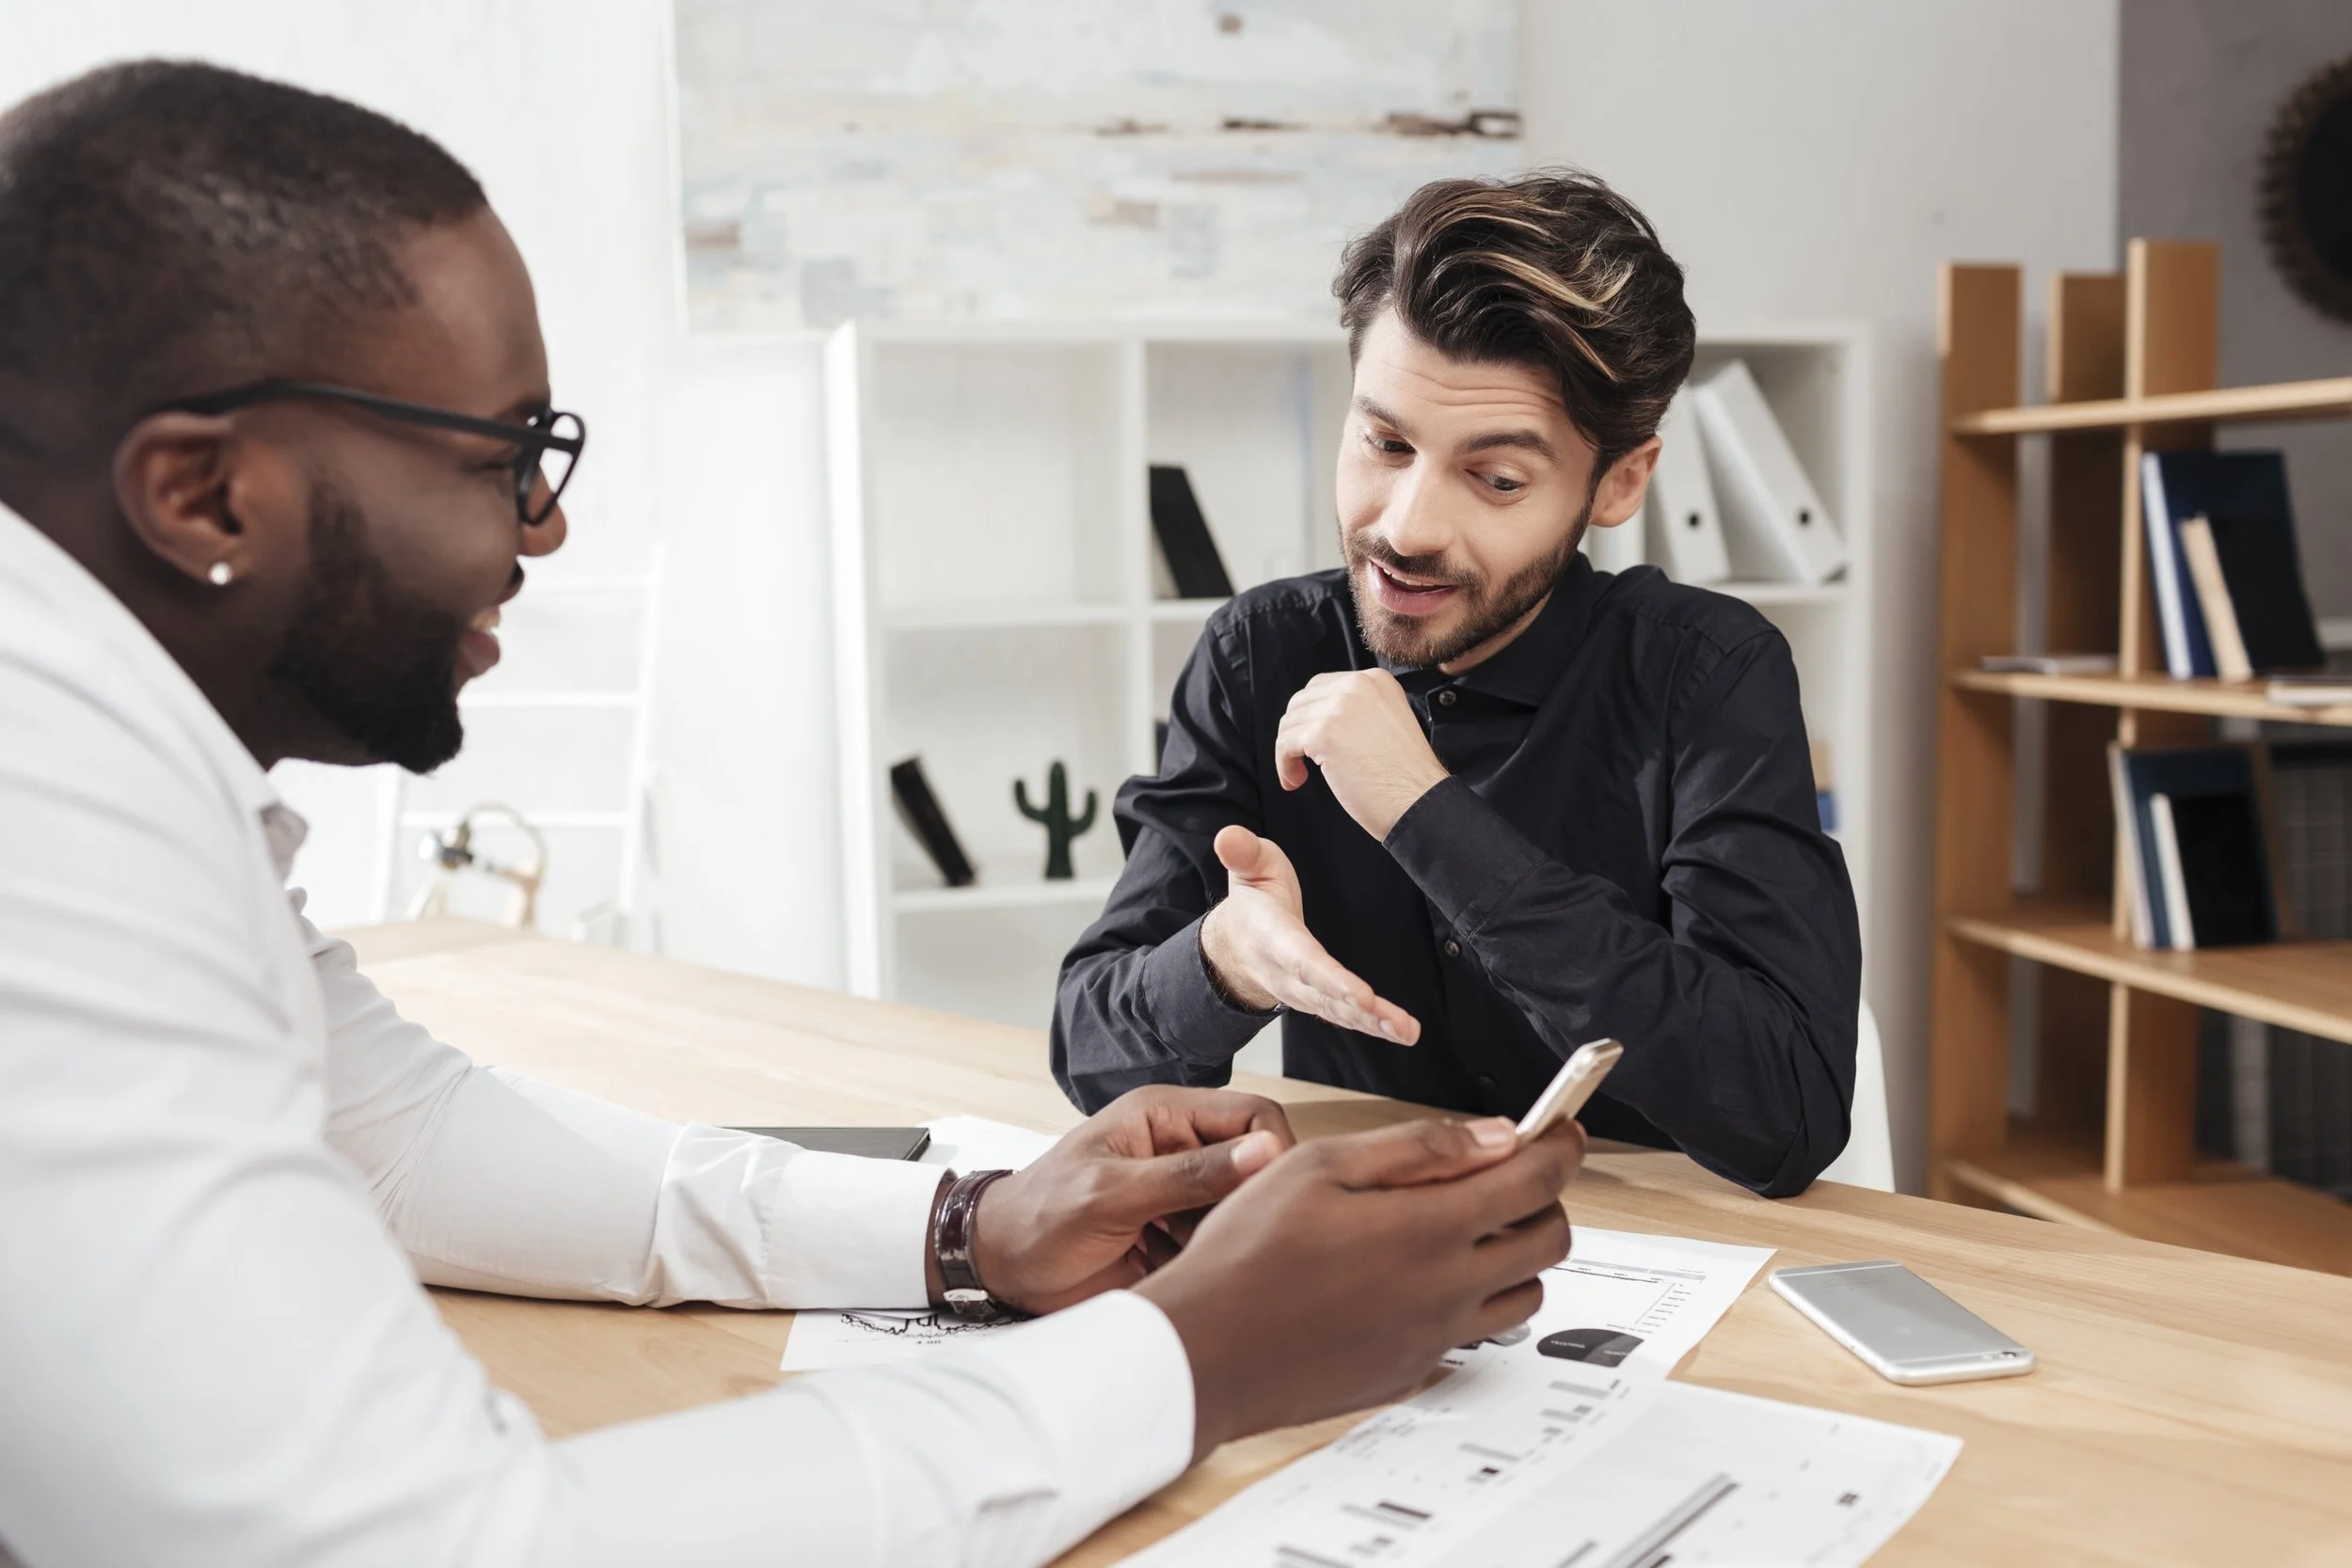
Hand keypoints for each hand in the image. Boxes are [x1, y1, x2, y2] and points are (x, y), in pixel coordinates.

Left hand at [960, 1086, 1295, 1315]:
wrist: (999, 1267)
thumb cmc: (1040, 1217)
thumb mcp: (1114, 1194)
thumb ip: (1190, 1175)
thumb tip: (1265, 1152)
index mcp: (1166, 1116)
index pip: (1254, 1116)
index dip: (1272, 1153)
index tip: (1267, 1199)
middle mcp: (1181, 1149)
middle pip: (1256, 1167)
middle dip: (1247, 1205)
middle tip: (1216, 1238)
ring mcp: (1180, 1195)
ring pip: (1241, 1210)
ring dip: (1225, 1237)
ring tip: (1182, 1256)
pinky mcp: (1176, 1236)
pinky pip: (1218, 1244)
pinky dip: (1208, 1261)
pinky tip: (1175, 1272)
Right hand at [1137, 1115, 1584, 1460]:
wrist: (1207, 1351)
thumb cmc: (1247, 1253)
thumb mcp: (1322, 1166)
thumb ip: (1417, 1148)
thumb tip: (1493, 1136)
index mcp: (1430, 1228)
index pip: (1536, 1181)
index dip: (1561, 1146)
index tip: (1562, 1130)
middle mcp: (1448, 1289)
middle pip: (1550, 1241)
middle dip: (1546, 1199)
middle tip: (1511, 1176)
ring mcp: (1435, 1337)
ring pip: (1524, 1295)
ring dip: (1516, 1255)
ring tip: (1466, 1228)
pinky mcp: (1413, 1371)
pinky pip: (1473, 1334)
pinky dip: (1470, 1299)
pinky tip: (1418, 1278)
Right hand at [1200, 825, 1420, 1044]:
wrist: (1236, 944)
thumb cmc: (1254, 901)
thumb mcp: (1248, 868)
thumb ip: (1242, 853)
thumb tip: (1226, 837)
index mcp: (1271, 936)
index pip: (1302, 960)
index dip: (1330, 978)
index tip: (1360, 994)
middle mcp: (1285, 973)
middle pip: (1323, 994)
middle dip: (1358, 1009)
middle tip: (1393, 1021)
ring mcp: (1301, 992)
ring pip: (1337, 1012)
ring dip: (1374, 1024)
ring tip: (1406, 1032)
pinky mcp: (1317, 1000)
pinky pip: (1344, 1017)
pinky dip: (1374, 1026)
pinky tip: (1402, 1032)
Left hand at [1275, 669, 1449, 840]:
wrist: (1419, 801)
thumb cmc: (1404, 776)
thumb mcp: (1386, 723)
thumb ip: (1356, 711)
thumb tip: (1316, 717)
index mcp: (1376, 680)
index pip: (1323, 687)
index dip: (1312, 717)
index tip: (1315, 743)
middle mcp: (1358, 686)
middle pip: (1302, 701)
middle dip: (1297, 732)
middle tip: (1303, 760)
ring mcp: (1340, 707)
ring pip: (1290, 722)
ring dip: (1289, 750)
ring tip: (1300, 775)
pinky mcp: (1324, 733)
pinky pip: (1285, 744)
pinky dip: (1284, 764)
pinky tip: (1297, 780)